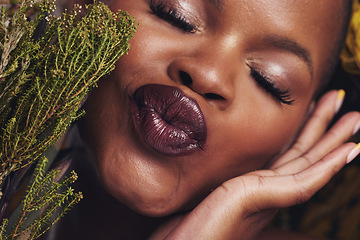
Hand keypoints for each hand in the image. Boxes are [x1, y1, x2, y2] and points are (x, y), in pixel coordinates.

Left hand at [150, 90, 359, 239]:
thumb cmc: (184, 223)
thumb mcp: (202, 187)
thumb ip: (219, 177)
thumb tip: (219, 160)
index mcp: (252, 187)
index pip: (285, 155)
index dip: (304, 134)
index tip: (316, 112)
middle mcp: (263, 191)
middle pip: (301, 154)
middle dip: (325, 128)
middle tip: (344, 105)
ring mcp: (264, 198)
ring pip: (308, 164)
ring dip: (334, 141)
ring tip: (354, 118)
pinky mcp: (260, 201)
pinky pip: (303, 182)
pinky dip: (327, 167)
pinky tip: (348, 151)